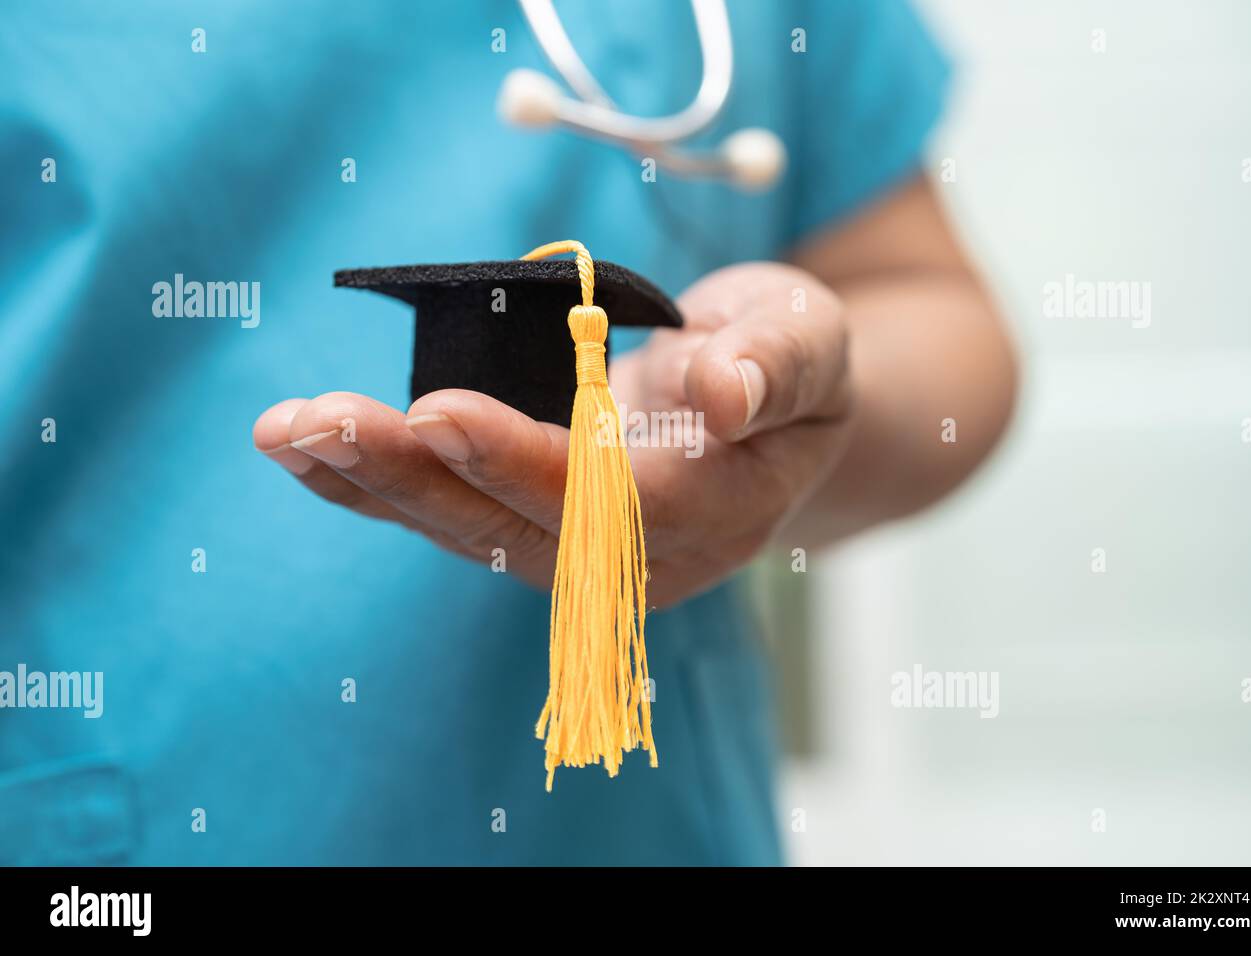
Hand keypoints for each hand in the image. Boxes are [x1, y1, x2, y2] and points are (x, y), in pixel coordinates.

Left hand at [252, 262, 853, 607]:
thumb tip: (721, 393)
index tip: (439, 408)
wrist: (767, 412)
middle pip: (518, 529)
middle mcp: (639, 555)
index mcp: (718, 511)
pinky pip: (450, 515)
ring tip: (285, 430)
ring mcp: (580, 552)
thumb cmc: (786, 362)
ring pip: (468, 529)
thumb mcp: (813, 342)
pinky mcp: (532, 524)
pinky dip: (373, 485)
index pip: (613, 502)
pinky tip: (303, 452)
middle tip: (319, 421)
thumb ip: (777, 368)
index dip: (525, 460)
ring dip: (374, 481)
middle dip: (415, 475)